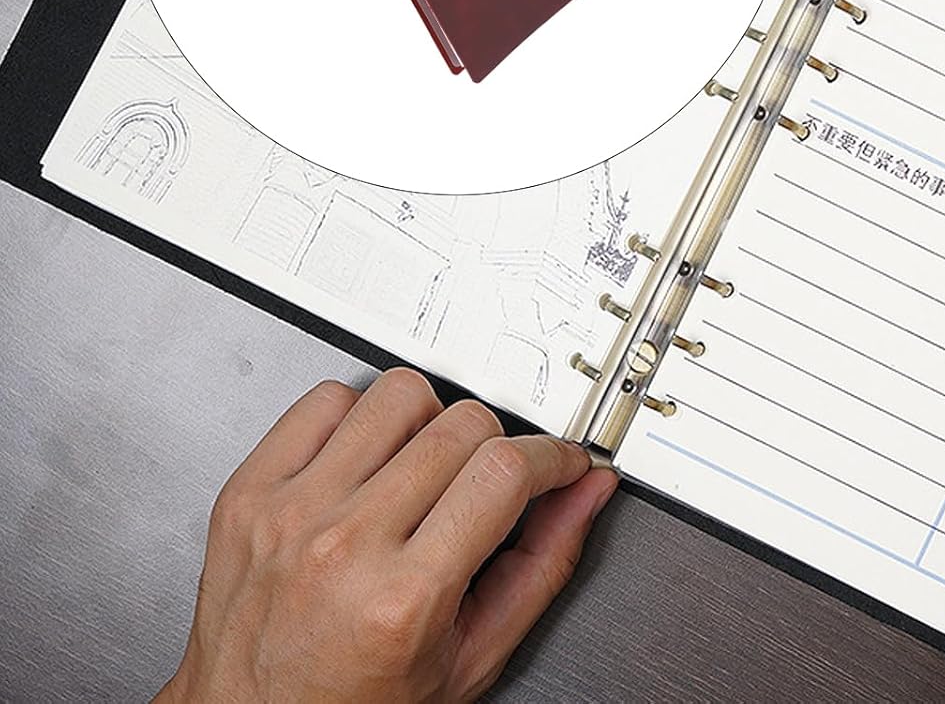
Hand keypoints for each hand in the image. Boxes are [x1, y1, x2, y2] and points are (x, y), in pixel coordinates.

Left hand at [157, 368, 616, 703]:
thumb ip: (542, 567)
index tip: (559, 462)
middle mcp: (341, 547)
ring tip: (421, 471)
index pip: (505, 471)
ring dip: (428, 423)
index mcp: (402, 599)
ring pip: (399, 394)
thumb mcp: (471, 657)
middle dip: (497, 446)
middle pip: (462, 425)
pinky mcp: (250, 490)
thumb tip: (587, 492)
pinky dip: (358, 418)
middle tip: (489, 483)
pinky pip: (326, 400)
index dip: (552, 457)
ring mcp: (289, 512)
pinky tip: (366, 463)